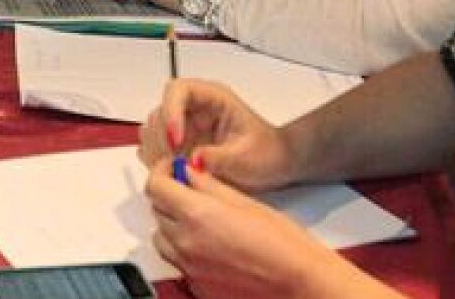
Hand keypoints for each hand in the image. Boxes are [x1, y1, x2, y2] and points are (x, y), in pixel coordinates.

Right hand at [140, 79, 297, 190]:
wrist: (275, 164)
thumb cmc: (267, 153)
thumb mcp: (247, 157)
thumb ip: (220, 157)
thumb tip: (193, 160)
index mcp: (212, 98)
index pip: (178, 90)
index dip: (171, 112)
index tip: (177, 141)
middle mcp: (194, 108)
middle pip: (160, 111)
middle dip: (163, 138)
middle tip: (175, 164)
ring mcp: (184, 125)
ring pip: (153, 130)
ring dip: (158, 151)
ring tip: (176, 171)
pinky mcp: (180, 144)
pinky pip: (156, 148)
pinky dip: (158, 161)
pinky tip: (174, 173)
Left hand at [145, 156, 325, 297]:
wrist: (299, 282)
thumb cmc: (283, 244)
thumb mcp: (245, 201)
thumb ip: (209, 185)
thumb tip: (189, 174)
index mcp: (197, 215)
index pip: (155, 186)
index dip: (161, 171)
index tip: (171, 168)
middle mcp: (186, 243)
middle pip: (157, 212)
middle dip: (170, 197)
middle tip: (190, 192)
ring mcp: (189, 269)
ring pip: (163, 239)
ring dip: (174, 226)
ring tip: (202, 223)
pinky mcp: (197, 287)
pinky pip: (179, 264)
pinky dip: (187, 252)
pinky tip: (212, 248)